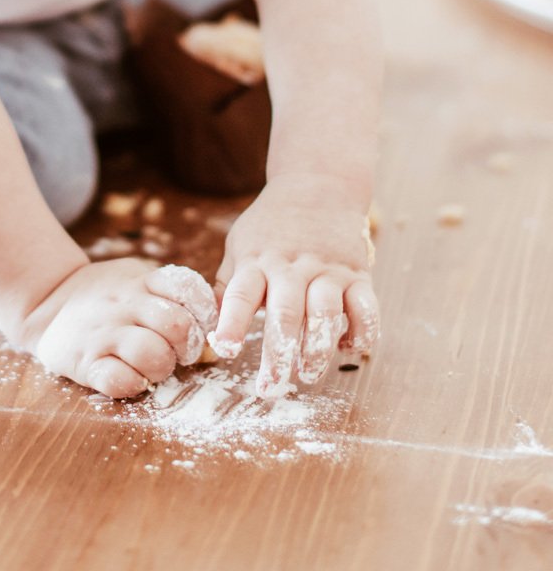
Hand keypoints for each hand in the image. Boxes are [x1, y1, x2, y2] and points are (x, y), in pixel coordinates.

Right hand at [19, 259, 218, 397]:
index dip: (205, 311)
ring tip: (155, 366)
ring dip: (163, 367)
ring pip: (153, 354)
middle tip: (182, 353)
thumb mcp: (136, 280)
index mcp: (141, 281)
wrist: (46, 301)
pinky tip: (132, 378)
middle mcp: (124, 304)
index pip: (187, 287)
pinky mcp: (85, 362)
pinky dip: (134, 384)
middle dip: (190, 346)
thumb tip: (218, 325)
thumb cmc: (106, 296)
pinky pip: (119, 381)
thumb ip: (170, 296)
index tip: (203, 325)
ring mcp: (104, 333)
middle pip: (177, 325)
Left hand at [210, 174, 378, 397]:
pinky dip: (362, 332)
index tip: (225, 350)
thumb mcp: (239, 245)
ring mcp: (326, 269)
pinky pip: (365, 307)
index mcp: (256, 261)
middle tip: (269, 388)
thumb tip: (205, 325)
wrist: (317, 184)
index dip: (231, 324)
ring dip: (317, 349)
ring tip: (307, 376)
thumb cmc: (270, 224)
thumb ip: (227, 284)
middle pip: (284, 313)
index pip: (239, 294)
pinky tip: (351, 350)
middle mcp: (290, 266)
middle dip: (277, 355)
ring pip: (324, 312)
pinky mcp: (357, 273)